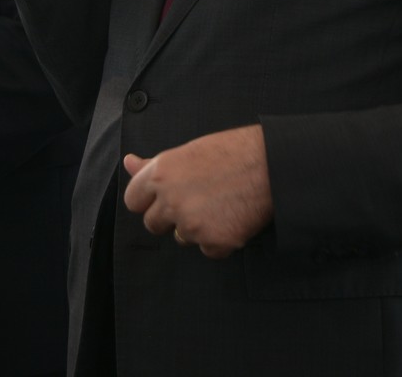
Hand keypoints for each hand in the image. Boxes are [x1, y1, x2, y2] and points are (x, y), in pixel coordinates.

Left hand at [123, 125, 273, 258]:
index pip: (133, 200)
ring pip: (182, 238)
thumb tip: (129, 162)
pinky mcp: (214, 242)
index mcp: (161, 174)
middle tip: (196, 200)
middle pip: (153, 224)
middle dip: (170, 217)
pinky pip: (207, 250)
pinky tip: (232, 218)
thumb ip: (154, 165)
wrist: (272, 165)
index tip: (162, 198)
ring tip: (219, 204)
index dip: (148, 200)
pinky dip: (219, 240)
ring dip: (196, 228)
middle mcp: (171, 201)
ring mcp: (192, 224)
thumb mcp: (188, 151)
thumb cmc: (232, 152)